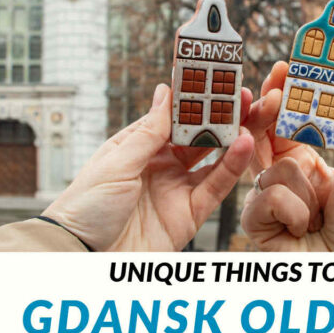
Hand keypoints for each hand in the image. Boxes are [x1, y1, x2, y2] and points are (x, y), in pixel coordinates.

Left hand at [42, 84, 254, 251]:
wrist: (83, 255)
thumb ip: (148, 132)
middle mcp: (160, 166)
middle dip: (220, 116)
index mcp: (137, 148)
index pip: (172, 117)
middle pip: (197, 137)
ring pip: (213, 160)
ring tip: (250, 117)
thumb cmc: (86, 208)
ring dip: (232, 139)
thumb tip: (165, 93)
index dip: (192, 99)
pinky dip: (231, 168)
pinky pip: (215, 188)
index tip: (213, 78)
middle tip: (242, 95)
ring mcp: (176, 190)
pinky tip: (243, 146)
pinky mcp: (189, 216)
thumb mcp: (116, 162)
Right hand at [241, 62, 333, 250]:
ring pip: (274, 170)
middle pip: (262, 135)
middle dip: (267, 111)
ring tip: (317, 215)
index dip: (283, 94)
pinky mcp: (254, 222)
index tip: (285, 66)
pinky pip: (268, 198)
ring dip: (305, 192)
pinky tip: (302, 230)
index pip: (284, 121)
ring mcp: (263, 199)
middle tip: (279, 89)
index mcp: (302, 161)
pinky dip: (294, 213)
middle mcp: (279, 177)